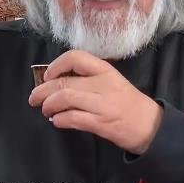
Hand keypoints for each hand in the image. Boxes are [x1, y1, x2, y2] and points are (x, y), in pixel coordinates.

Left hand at [28, 49, 162, 155]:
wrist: (149, 125)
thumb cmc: (126, 101)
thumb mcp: (111, 81)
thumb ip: (87, 78)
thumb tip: (55, 80)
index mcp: (105, 70)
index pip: (75, 57)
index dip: (56, 65)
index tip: (47, 75)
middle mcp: (103, 84)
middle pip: (64, 82)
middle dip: (42, 90)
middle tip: (34, 98)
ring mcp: (102, 104)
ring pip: (65, 99)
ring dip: (48, 105)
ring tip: (45, 110)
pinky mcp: (101, 123)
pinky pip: (72, 118)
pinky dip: (59, 120)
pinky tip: (57, 121)